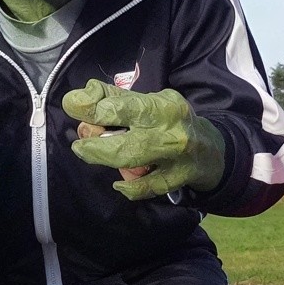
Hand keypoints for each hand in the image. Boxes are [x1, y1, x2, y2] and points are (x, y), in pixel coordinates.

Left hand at [63, 80, 225, 199]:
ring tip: (85, 152)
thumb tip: (82, 96)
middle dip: (94, 137)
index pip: (121, 105)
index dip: (91, 105)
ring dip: (103, 155)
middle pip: (125, 131)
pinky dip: (130, 187)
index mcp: (162, 105)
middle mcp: (170, 129)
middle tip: (79, 142)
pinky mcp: (177, 179)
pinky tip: (118, 184)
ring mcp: (175, 156)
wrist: (211, 151)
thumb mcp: (150, 102)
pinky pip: (148, 187)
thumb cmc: (172, 122)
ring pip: (132, 157)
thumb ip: (116, 100)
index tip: (72, 105)